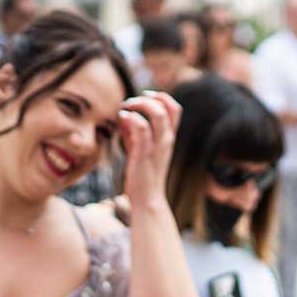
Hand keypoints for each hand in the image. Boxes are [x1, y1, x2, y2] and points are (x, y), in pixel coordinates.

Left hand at [118, 90, 180, 207]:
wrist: (147, 199)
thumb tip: (124, 114)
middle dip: (149, 98)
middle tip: (132, 102)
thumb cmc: (142, 174)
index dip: (161, 97)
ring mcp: (156, 146)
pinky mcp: (144, 153)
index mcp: (168, 138)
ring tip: (126, 107)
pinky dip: (131, 117)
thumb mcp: (140, 149)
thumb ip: (134, 132)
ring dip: (140, 104)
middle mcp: (166, 140)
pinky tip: (122, 118)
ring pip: (157, 114)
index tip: (144, 97)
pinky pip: (141, 127)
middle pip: (168, 107)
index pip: (175, 108)